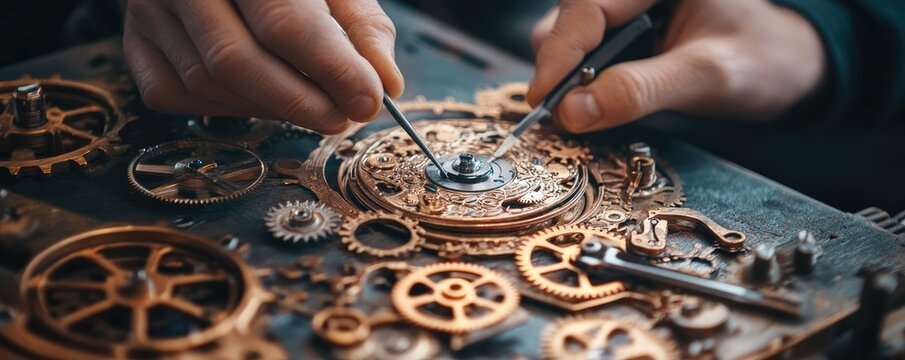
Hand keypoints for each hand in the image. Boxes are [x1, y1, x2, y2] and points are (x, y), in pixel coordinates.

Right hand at [122, 0, 402, 133]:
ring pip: (208, 83)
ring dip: (269, 107)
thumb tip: (385, 85)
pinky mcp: (133, 42)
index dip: (331, 69)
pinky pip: (175, 95)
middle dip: (299, 102)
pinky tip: (260, 97)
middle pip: (237, 61)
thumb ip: (362, 26)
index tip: (369, 101)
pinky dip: (227, 107)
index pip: (285, 22)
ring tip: (312, 104)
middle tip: (343, 117)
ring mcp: (147, 10)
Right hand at [528, 0, 825, 132]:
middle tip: (560, 116)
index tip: (542, 97)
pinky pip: (580, 53)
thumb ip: (640, 90)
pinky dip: (576, 83)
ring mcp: (624, 8)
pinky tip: (593, 104)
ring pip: (565, 36)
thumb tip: (573, 111)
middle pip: (568, 20)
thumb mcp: (708, 77)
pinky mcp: (619, 31)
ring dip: (564, 78)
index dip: (560, 52)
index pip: (588, 5)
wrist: (787, 66)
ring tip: (580, 113)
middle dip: (558, 67)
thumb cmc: (763, 59)